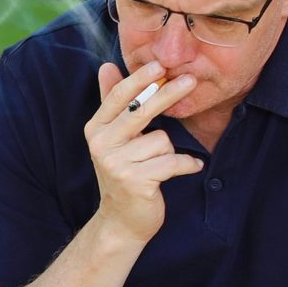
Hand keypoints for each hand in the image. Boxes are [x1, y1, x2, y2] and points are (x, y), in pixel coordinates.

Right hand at [85, 61, 203, 246]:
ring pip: (162, 140)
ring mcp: (117, 164)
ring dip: (169, 152)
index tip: (159, 64)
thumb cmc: (124, 173)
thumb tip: (106, 66)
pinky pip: (172, 162)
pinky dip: (187, 164)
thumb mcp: (113, 138)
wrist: (121, 221)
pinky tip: (191, 167)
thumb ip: (112, 103)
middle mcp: (102, 144)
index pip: (119, 97)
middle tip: (191, 80)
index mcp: (96, 129)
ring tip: (159, 166)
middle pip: (142, 110)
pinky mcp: (136, 181)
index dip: (140, 79)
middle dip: (168, 94)